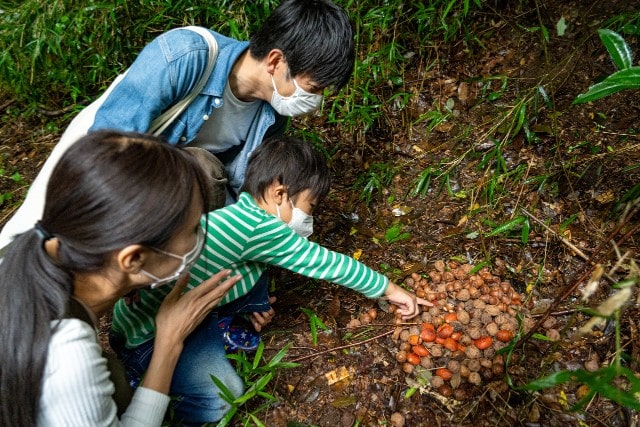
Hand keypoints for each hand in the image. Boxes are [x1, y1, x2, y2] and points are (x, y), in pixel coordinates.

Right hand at [142, 270, 240, 394]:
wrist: (171, 337)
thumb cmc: (167, 318)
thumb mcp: (169, 300)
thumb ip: (179, 286)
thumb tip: (187, 273)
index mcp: (192, 297)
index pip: (209, 284)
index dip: (219, 277)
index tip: (228, 271)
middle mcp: (201, 303)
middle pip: (218, 291)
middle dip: (229, 283)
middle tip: (239, 276)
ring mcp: (204, 310)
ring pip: (219, 298)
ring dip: (227, 290)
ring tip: (234, 283)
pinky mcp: (204, 316)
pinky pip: (215, 304)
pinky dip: (221, 298)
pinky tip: (223, 295)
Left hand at [249, 296, 276, 331]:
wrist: (251, 310)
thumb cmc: (258, 306)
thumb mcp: (263, 303)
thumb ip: (269, 301)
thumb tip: (274, 298)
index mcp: (270, 314)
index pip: (272, 313)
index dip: (269, 310)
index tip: (266, 307)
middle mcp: (268, 319)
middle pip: (267, 317)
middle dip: (263, 313)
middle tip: (259, 309)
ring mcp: (263, 323)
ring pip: (263, 322)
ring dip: (258, 317)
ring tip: (254, 312)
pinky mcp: (258, 326)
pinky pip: (259, 329)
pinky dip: (257, 327)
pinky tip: (256, 323)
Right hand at [384, 281, 431, 319]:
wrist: (390, 290)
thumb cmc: (393, 296)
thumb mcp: (400, 304)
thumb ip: (404, 309)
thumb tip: (405, 316)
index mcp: (412, 297)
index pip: (421, 301)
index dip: (427, 303)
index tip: (432, 305)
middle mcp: (414, 298)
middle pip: (417, 311)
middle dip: (410, 316)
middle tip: (402, 317)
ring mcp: (413, 299)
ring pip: (415, 312)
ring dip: (407, 315)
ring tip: (400, 313)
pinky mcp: (411, 300)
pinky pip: (411, 311)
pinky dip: (405, 313)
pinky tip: (399, 311)